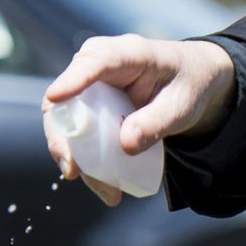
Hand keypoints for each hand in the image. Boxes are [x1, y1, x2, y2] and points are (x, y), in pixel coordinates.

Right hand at [43, 35, 236, 206]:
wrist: (191, 81)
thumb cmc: (187, 84)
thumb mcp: (181, 105)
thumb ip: (156, 122)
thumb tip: (125, 145)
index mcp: (128, 54)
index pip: (95, 61)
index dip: (72, 79)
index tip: (55, 97)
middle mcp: (100, 65)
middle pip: (66, 96)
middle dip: (61, 135)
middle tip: (72, 169)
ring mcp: (90, 86)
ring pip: (67, 121)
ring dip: (75, 157)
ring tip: (106, 191)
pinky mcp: (89, 106)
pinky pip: (78, 134)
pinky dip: (88, 160)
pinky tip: (107, 186)